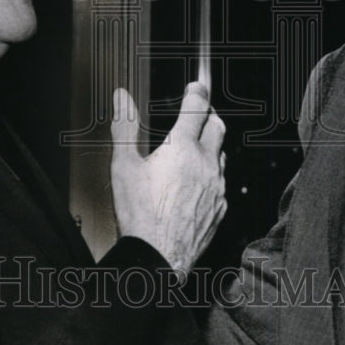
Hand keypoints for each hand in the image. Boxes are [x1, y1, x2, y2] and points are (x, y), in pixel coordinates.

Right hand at [110, 82, 226, 276]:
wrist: (158, 258)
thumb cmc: (140, 216)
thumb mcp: (123, 166)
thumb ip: (124, 126)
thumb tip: (121, 98)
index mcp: (182, 148)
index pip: (197, 108)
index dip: (197, 92)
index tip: (197, 86)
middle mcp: (205, 164)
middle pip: (217, 126)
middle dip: (209, 115)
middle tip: (199, 111)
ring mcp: (217, 187)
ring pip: (222, 155)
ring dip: (211, 146)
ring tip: (196, 147)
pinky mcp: (220, 207)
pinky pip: (222, 182)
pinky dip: (212, 174)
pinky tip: (198, 182)